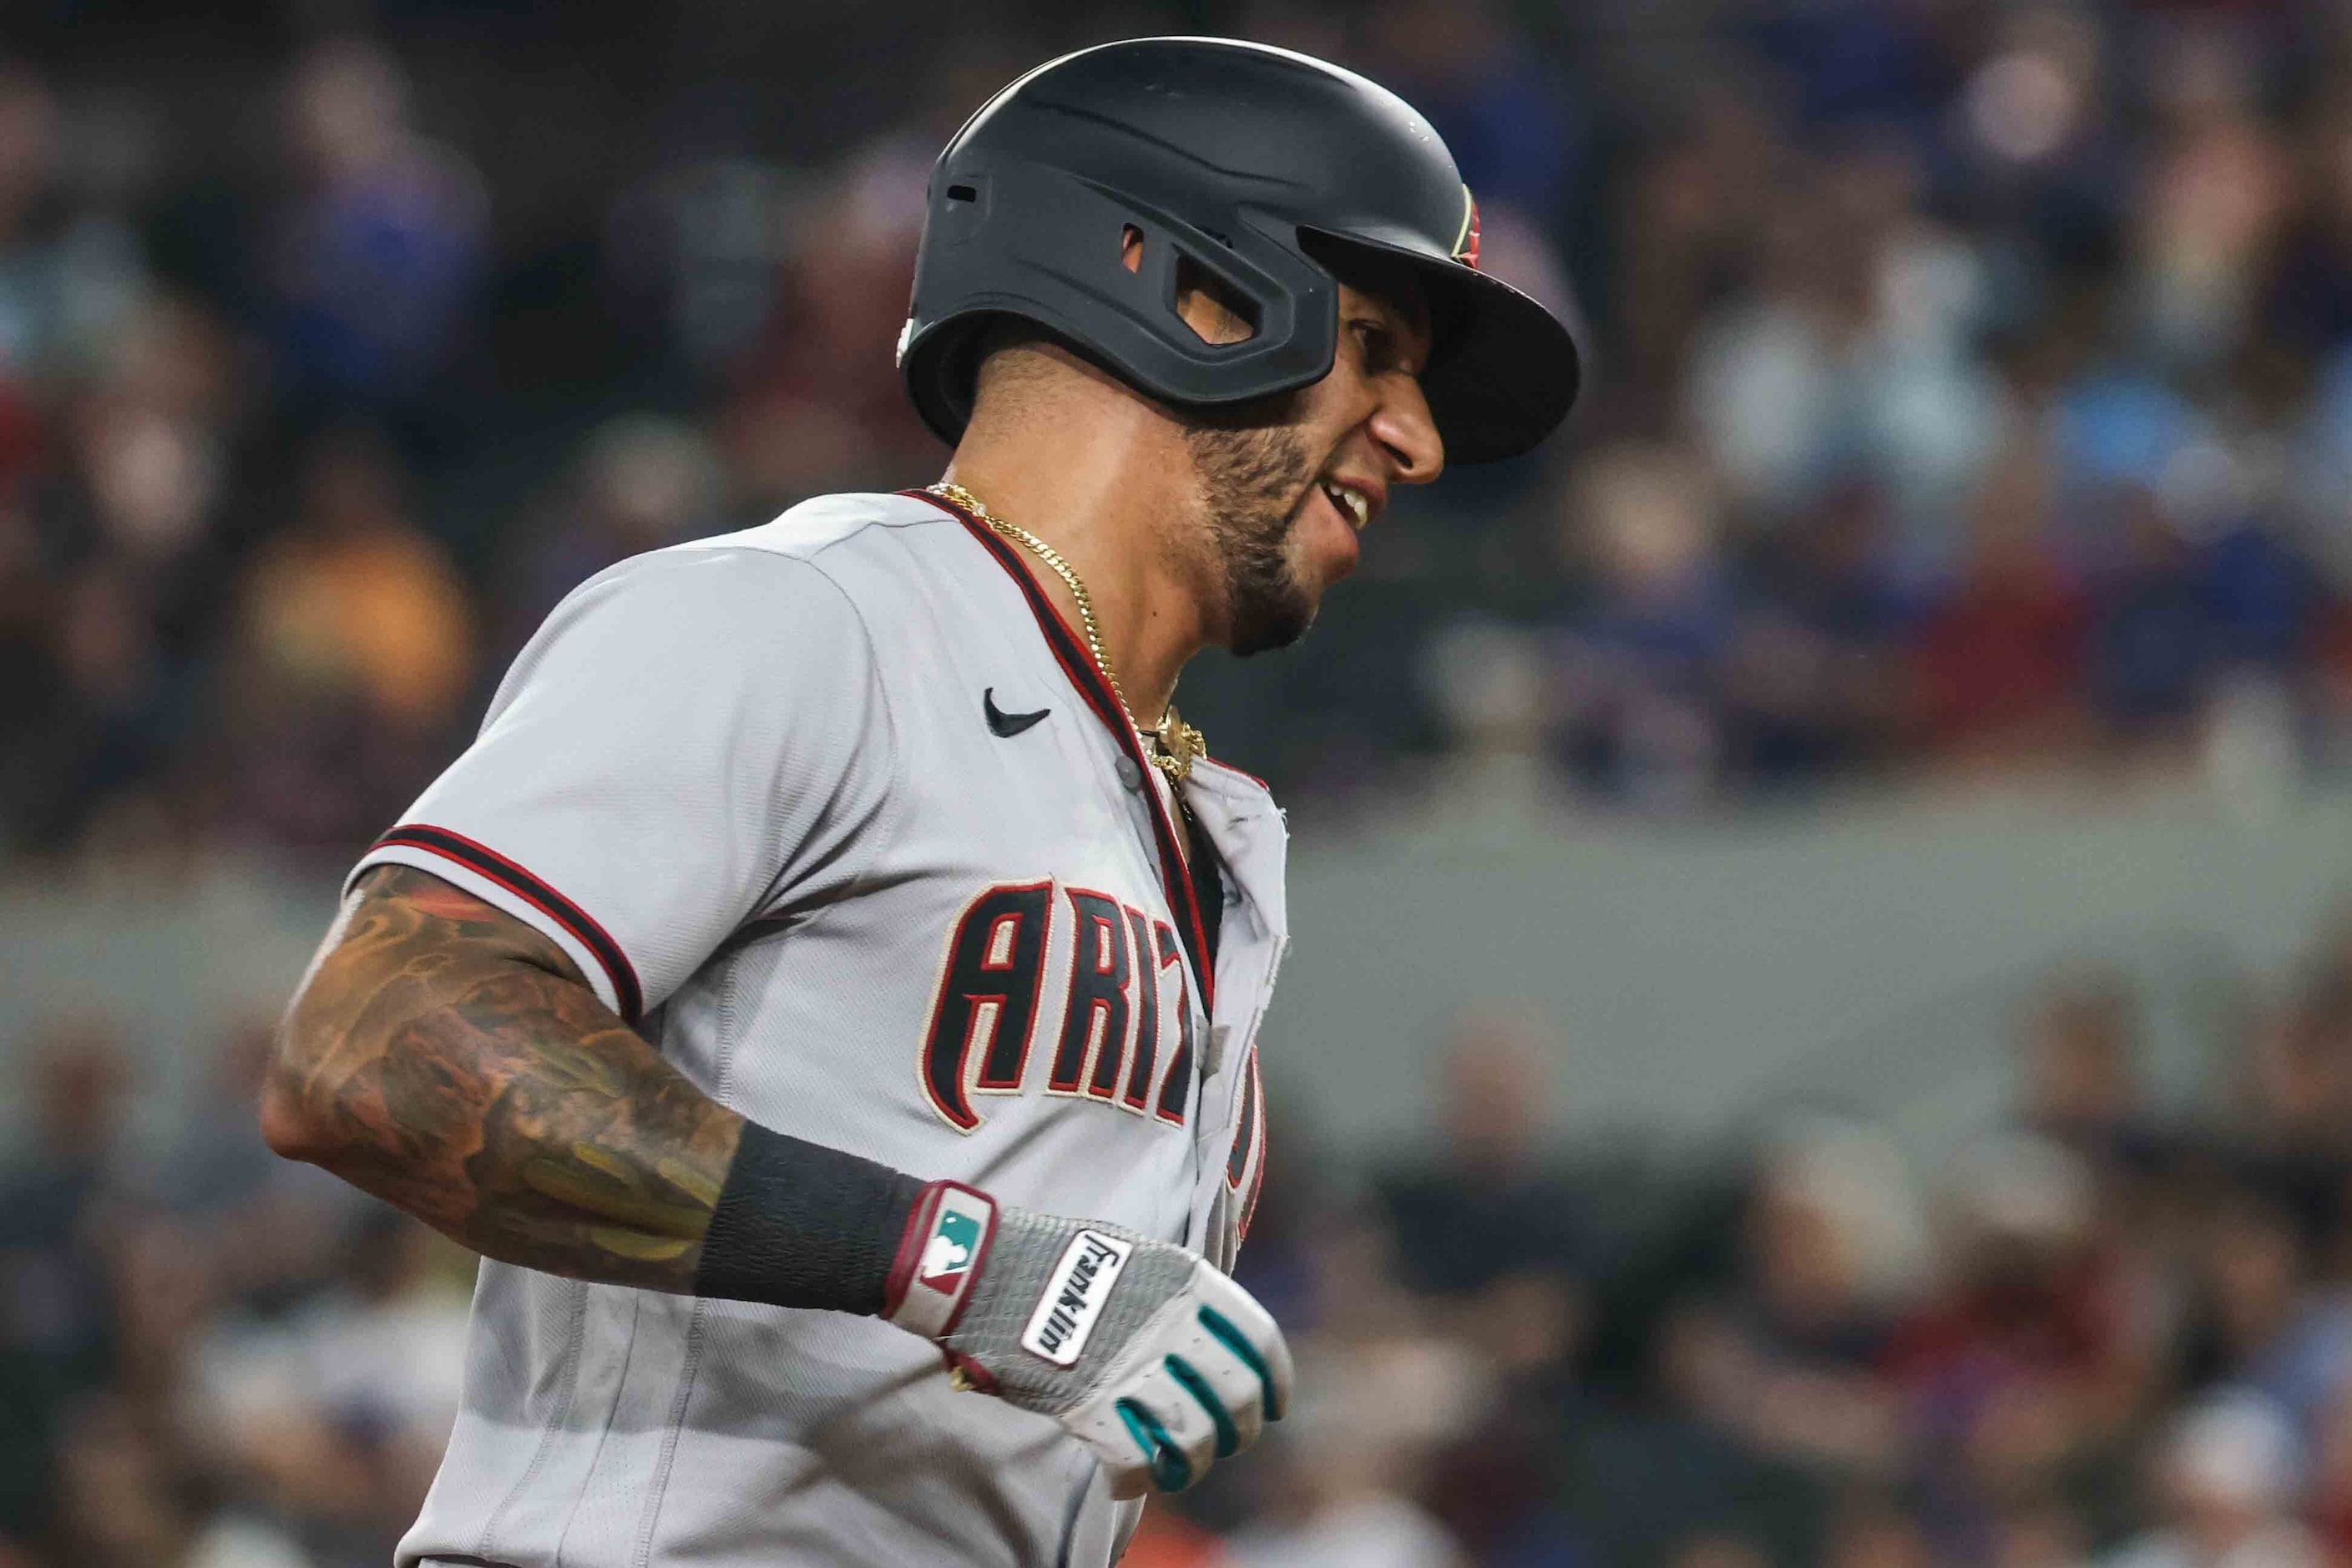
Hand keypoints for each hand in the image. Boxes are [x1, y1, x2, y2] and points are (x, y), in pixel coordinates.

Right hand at [882, 1181, 1291, 1496]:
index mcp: (1183, 1280)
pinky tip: (1128, 1481)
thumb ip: (1175, 1286)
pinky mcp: (1085, 1403)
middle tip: (1230, 1440)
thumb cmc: (1052, 1254)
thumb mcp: (1132, 1249)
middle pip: (1235, 1395)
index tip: (1276, 1404)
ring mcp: (1128, 1365)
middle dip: (1241, 1429)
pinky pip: (1133, 1458)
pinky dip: (1136, 1479)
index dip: (1276, 1381)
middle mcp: (1167, 1324)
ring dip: (1194, 1462)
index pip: (1256, 1340)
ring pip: (1192, 1436)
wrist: (984, 1267)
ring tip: (1181, 1466)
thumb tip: (1209, 1323)